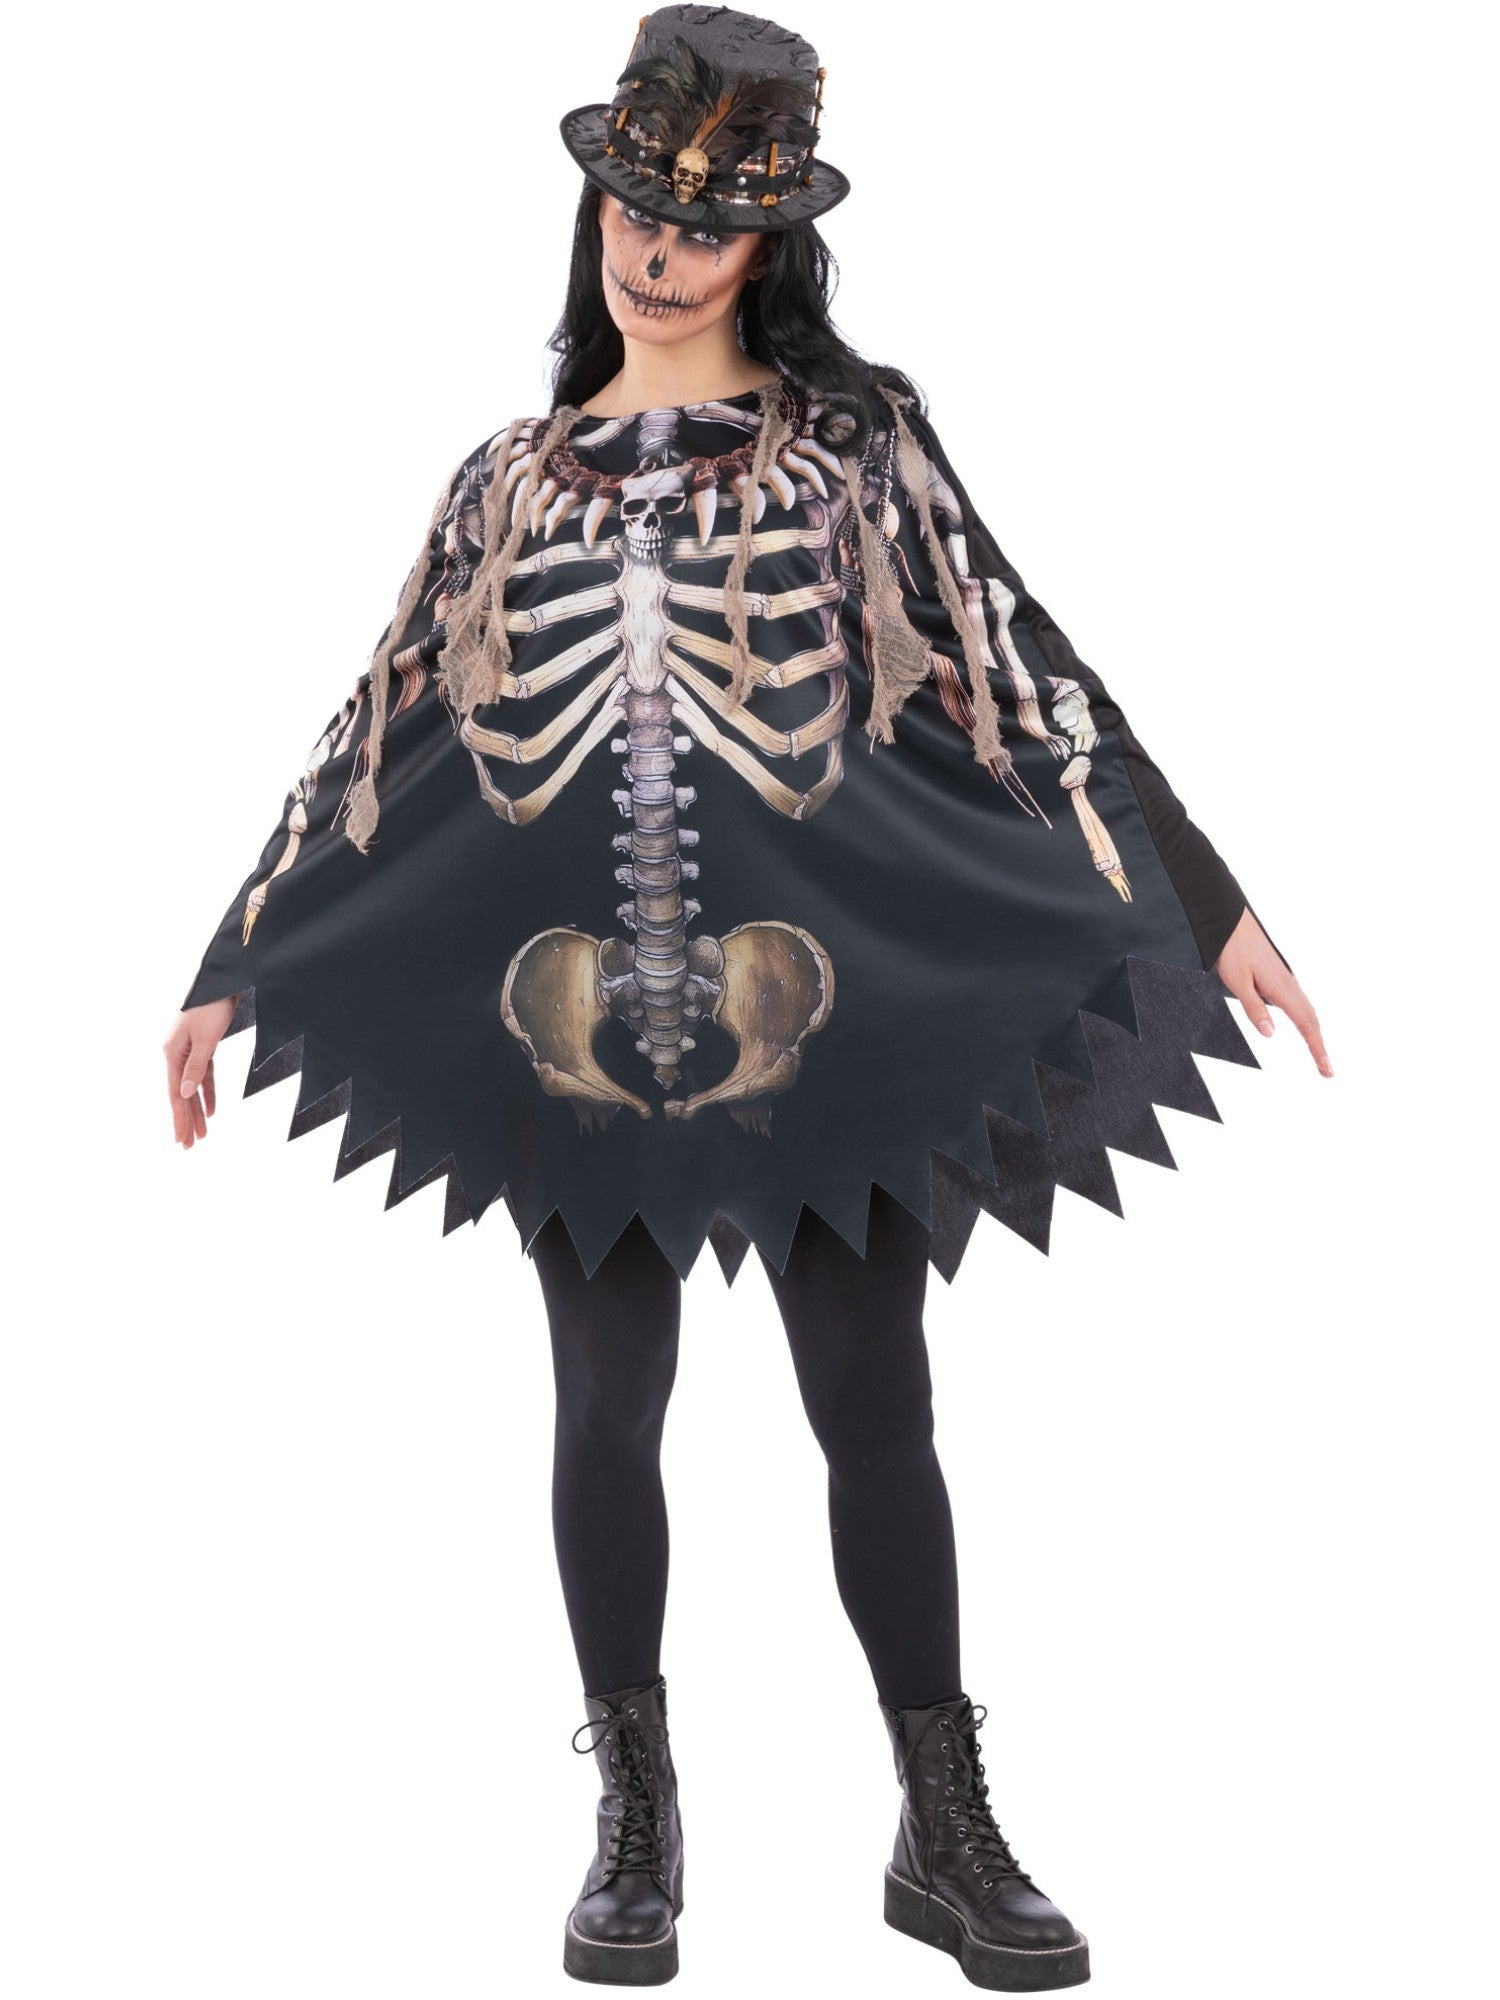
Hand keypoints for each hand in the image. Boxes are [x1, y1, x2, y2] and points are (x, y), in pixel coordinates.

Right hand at [164, 996, 238, 1146]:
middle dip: (186, 1121)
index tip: (181, 1141)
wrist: (223, 981)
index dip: (179, 1119)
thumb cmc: (213, 1006)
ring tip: (202, 1135)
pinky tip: (211, 1110)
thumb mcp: (206, 1039)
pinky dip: (207, 1092)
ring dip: (197, 1110)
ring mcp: (188, 1050)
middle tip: (189, 1147)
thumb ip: (196, 1067)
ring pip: (192, 1087)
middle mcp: (176, 1053)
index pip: (176, 1094)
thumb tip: (185, 1094)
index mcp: (172, 1053)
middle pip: (181, 1094)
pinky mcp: (202, 1045)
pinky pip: (203, 1075)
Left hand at [1214, 909, 1331, 1076]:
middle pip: (1312, 1020)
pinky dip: (1307, 1019)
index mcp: (1281, 988)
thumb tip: (1271, 1034)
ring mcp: (1286, 979)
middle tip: (1327, 1071)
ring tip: (1318, 1055)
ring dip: (1315, 1033)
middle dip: (1320, 1046)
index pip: (1306, 1024)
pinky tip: (1304, 1025)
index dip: (1317, 1049)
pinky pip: (1299, 1002)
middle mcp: (1289, 984)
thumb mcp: (1237, 981)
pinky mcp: (1280, 976)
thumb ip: (1254, 1007)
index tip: (1326, 1069)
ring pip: (1307, 1010)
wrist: (1231, 921)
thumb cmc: (1232, 949)